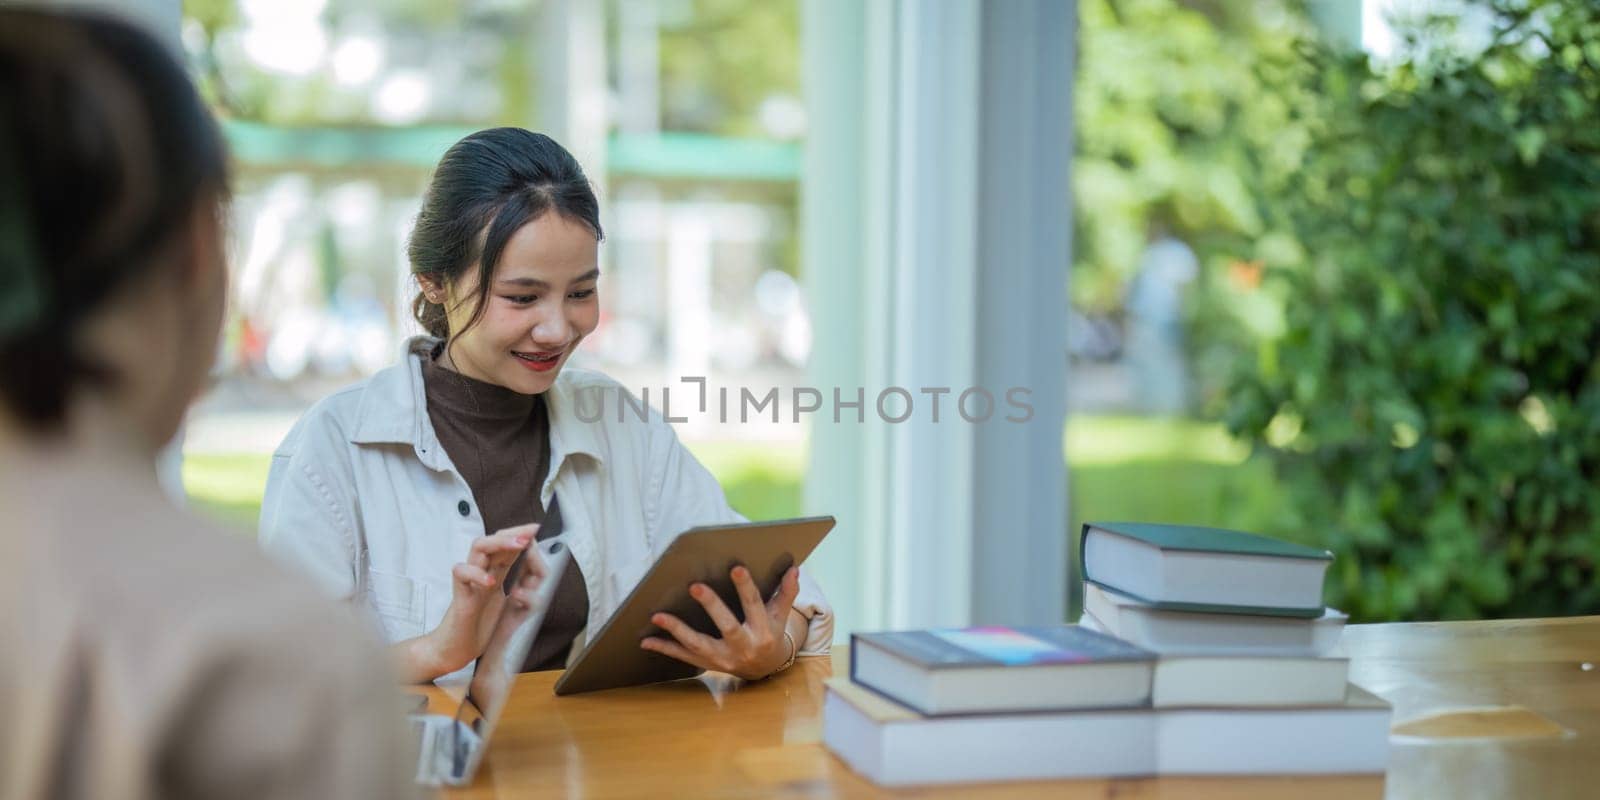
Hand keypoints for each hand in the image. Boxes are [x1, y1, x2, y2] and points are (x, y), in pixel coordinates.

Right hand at [422, 523, 542, 676]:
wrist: (458, 649)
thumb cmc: (482, 627)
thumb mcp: (517, 608)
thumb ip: (529, 589)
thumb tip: (539, 573)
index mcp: (496, 573)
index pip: (506, 544)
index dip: (521, 534)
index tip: (537, 529)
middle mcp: (483, 572)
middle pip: (494, 539)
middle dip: (514, 533)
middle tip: (530, 534)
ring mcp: (471, 580)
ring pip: (478, 548)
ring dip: (499, 543)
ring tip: (519, 545)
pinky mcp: (460, 594)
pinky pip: (461, 573)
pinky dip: (476, 574)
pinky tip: (491, 582)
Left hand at [640, 565, 800, 680]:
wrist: (764, 669)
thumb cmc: (770, 632)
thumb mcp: (780, 614)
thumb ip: (786, 592)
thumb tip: (794, 568)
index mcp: (763, 631)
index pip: (755, 606)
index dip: (746, 587)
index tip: (736, 567)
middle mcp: (744, 647)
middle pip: (727, 626)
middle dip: (711, 607)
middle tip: (695, 586)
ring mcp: (724, 659)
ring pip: (699, 645)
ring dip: (677, 631)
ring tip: (658, 616)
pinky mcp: (708, 665)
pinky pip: (684, 657)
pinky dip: (665, 649)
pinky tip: (647, 640)